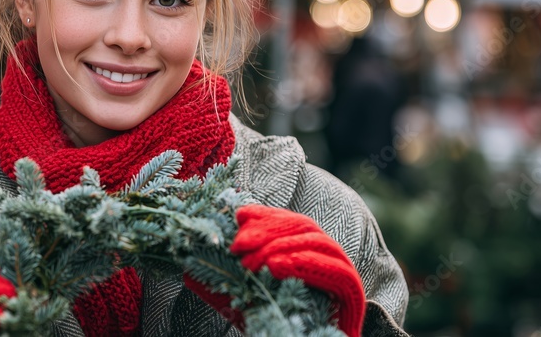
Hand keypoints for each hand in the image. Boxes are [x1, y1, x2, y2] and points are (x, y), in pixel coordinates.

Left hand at [186, 204, 365, 336]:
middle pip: (303, 226)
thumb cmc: (276, 330)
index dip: (264, 215)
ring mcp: (344, 276)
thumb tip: (186, 271)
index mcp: (304, 253)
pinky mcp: (354, 297)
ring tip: (254, 261)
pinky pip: (337, 272)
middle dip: (269, 229)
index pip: (288, 221)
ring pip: (319, 242)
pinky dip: (307, 263)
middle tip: (238, 246)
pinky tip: (279, 267)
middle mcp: (327, 259)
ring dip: (282, 246)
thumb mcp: (242, 304)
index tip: (238, 218)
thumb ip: (220, 286)